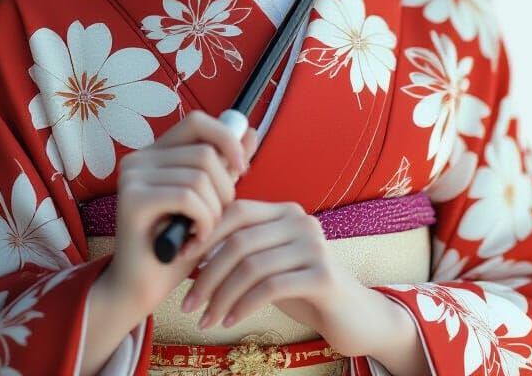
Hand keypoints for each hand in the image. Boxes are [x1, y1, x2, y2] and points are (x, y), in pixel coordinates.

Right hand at [99, 111, 259, 318]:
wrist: (141, 289)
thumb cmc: (177, 247)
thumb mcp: (209, 200)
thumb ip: (225, 166)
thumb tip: (251, 132)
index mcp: (156, 153)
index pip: (197, 121)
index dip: (226, 138)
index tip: (243, 168)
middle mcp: (139, 158)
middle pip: (204, 152)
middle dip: (224, 188)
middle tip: (218, 219)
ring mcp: (132, 176)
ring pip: (199, 176)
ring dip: (214, 210)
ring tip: (205, 233)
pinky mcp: (132, 199)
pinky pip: (187, 196)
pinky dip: (203, 220)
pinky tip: (196, 240)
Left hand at [179, 198, 377, 356]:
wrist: (353, 316)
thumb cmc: (302, 289)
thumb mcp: (270, 265)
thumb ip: (242, 252)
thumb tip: (189, 253)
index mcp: (285, 212)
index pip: (236, 211)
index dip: (204, 233)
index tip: (178, 260)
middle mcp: (300, 221)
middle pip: (239, 241)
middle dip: (207, 274)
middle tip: (188, 303)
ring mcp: (314, 246)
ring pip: (251, 266)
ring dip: (221, 296)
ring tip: (205, 319)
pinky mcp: (323, 276)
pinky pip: (270, 288)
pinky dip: (243, 305)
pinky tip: (229, 320)